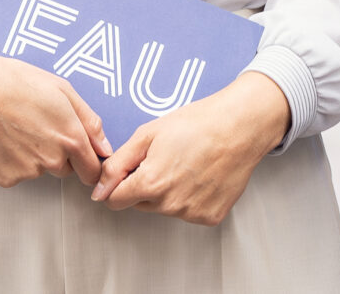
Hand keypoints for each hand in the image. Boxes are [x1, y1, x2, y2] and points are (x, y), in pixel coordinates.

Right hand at [0, 34, 110, 187]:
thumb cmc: (16, 82)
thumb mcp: (62, 89)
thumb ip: (89, 122)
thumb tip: (105, 147)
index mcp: (71, 138)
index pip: (93, 171)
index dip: (89, 162)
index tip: (82, 156)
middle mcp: (52, 160)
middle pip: (67, 170)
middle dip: (60, 155)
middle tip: (40, 127)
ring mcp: (28, 172)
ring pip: (41, 170)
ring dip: (36, 156)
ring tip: (18, 127)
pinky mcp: (5, 178)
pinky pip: (17, 173)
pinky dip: (13, 161)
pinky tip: (4, 138)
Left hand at [90, 72, 290, 225]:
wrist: (240, 126)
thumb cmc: (198, 123)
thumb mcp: (148, 133)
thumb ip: (117, 164)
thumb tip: (98, 190)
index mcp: (151, 183)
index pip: (115, 200)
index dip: (119, 182)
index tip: (132, 169)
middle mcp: (170, 204)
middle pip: (140, 203)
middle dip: (145, 184)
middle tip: (165, 158)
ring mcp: (191, 213)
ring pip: (164, 208)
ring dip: (168, 191)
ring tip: (187, 163)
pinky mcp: (210, 216)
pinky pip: (188, 211)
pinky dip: (191, 197)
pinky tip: (201, 175)